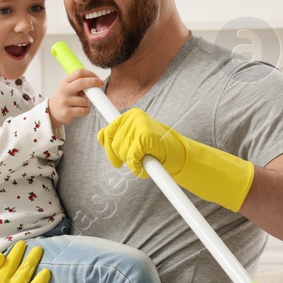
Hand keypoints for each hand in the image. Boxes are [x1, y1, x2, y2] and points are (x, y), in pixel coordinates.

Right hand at [48, 69, 101, 131]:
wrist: (52, 112)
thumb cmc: (64, 98)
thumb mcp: (68, 87)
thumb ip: (78, 83)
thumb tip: (95, 82)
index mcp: (65, 81)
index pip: (79, 73)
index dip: (90, 74)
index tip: (97, 77)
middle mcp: (64, 90)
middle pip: (81, 83)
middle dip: (94, 82)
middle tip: (101, 83)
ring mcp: (65, 101)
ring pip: (84, 100)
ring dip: (87, 102)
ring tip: (81, 104)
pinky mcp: (67, 112)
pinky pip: (83, 110)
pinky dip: (86, 110)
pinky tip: (81, 110)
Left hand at [97, 108, 255, 211]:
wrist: (181, 154)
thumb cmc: (158, 148)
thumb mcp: (136, 138)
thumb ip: (121, 135)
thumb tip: (101, 137)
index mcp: (130, 115)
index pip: (107, 131)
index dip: (107, 147)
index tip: (115, 162)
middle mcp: (133, 116)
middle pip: (113, 145)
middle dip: (123, 158)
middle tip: (139, 160)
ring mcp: (138, 125)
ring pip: (121, 153)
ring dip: (132, 162)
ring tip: (147, 159)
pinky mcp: (144, 136)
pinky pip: (131, 158)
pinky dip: (138, 167)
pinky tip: (148, 164)